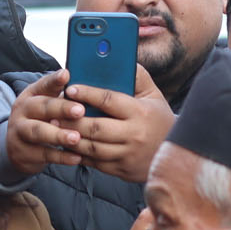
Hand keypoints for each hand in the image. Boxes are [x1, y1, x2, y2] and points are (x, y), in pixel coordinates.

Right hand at [5, 70, 84, 176]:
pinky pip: (43, 154)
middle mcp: (23, 110)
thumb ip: (64, 97)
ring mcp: (20, 131)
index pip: (44, 84)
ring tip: (76, 138)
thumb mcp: (47, 105)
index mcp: (32, 94)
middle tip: (80, 110)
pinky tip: (76, 158)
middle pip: (41, 107)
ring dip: (58, 135)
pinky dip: (61, 157)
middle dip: (61, 108)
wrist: (17, 147)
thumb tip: (92, 90)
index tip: (66, 74)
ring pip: (38, 131)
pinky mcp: (23, 152)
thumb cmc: (42, 120)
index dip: (55, 80)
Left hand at [65, 65, 173, 182]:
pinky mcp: (122, 170)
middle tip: (55, 112)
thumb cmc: (158, 118)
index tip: (70, 88)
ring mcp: (127, 155)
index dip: (87, 94)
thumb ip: (136, 76)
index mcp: (141, 112)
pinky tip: (68, 145)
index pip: (109, 100)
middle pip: (95, 127)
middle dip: (72, 120)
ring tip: (56, 129)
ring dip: (71, 138)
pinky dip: (79, 154)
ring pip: (91, 148)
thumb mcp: (153, 94)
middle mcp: (134, 134)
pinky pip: (95, 163)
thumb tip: (115, 58)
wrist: (175, 153)